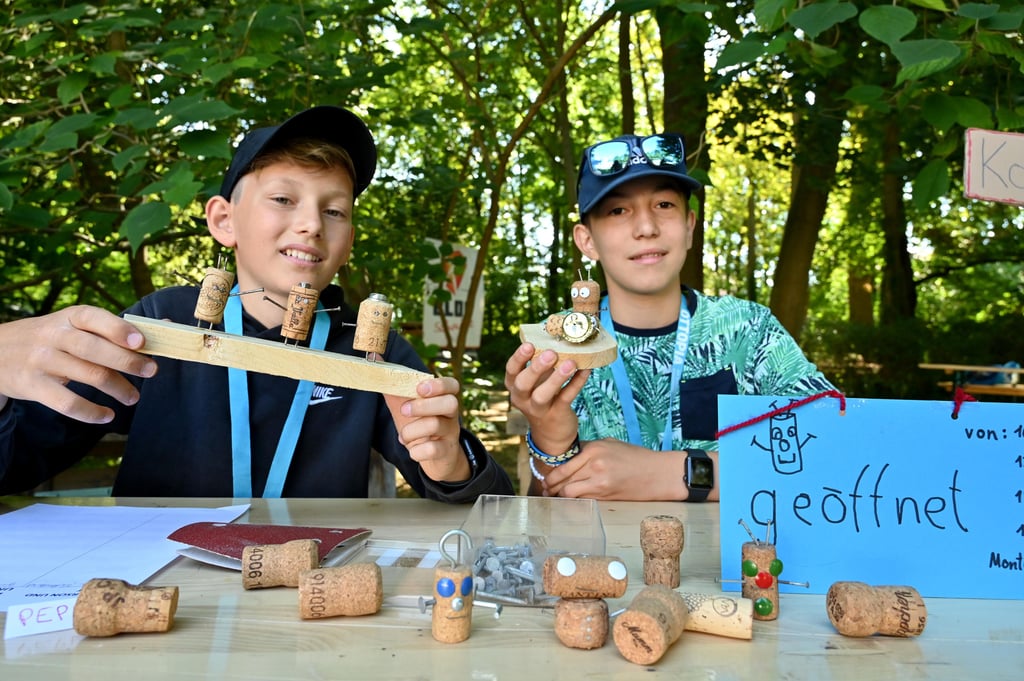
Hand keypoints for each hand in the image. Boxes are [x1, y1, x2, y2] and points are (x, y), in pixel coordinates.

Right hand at [0, 306, 157, 423]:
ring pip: (86, 375)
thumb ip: (113, 329)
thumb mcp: (73, 325)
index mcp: (69, 317)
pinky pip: (65, 402)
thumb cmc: (53, 338)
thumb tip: (166, 326)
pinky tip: (107, 416)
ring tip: (133, 397)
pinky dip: (90, 411)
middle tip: (151, 371)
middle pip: (94, 348)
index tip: (141, 341)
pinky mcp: (32, 385)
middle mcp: (53, 335)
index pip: (93, 318)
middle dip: (127, 361)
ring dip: (117, 388)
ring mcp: (41, 360)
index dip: (118, 329)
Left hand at [382, 376, 468, 482]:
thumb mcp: (405, 406)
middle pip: (451, 403)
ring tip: (403, 435)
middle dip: (424, 406)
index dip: (438, 385)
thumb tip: (375, 359)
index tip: (419, 389)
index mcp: (442, 399)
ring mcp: (451, 433)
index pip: (452, 385)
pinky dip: (418, 451)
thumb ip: (393, 386)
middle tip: (404, 410)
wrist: (435, 457)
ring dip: (413, 430)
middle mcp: (450, 414)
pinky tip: (413, 450)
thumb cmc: (419, 427)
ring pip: (437, 425)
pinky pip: (434, 450)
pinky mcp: (447, 452)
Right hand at [504, 342, 588, 453]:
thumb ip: (541, 365)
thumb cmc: (543, 399)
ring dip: (556, 378)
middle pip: (523, 384)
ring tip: (570, 363)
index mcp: (515, 386)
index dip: (518, 358)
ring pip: (543, 395)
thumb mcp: (536, 383)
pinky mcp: (557, 415)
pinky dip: (576, 383)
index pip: (511, 371)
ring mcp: (539, 409)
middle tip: (550, 353)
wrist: (552, 435)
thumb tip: (558, 339)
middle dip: (535, 368)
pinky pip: (566, 398)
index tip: (529, 344)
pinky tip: (585, 371)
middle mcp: (523, 398)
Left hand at [538, 439, 686, 500]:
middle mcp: (593, 464)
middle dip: (550, 485)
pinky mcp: (605, 496)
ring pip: (568, 492)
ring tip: (554, 497)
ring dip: (559, 495)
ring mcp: (599, 481)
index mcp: (593, 448)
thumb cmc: (636, 457)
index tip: (545, 477)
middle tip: (545, 489)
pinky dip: (573, 501)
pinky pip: (581, 500)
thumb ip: (589, 449)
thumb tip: (569, 456)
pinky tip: (570, 502)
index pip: (563, 462)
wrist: (657, 474)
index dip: (550, 472)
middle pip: (561, 477)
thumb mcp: (611, 444)